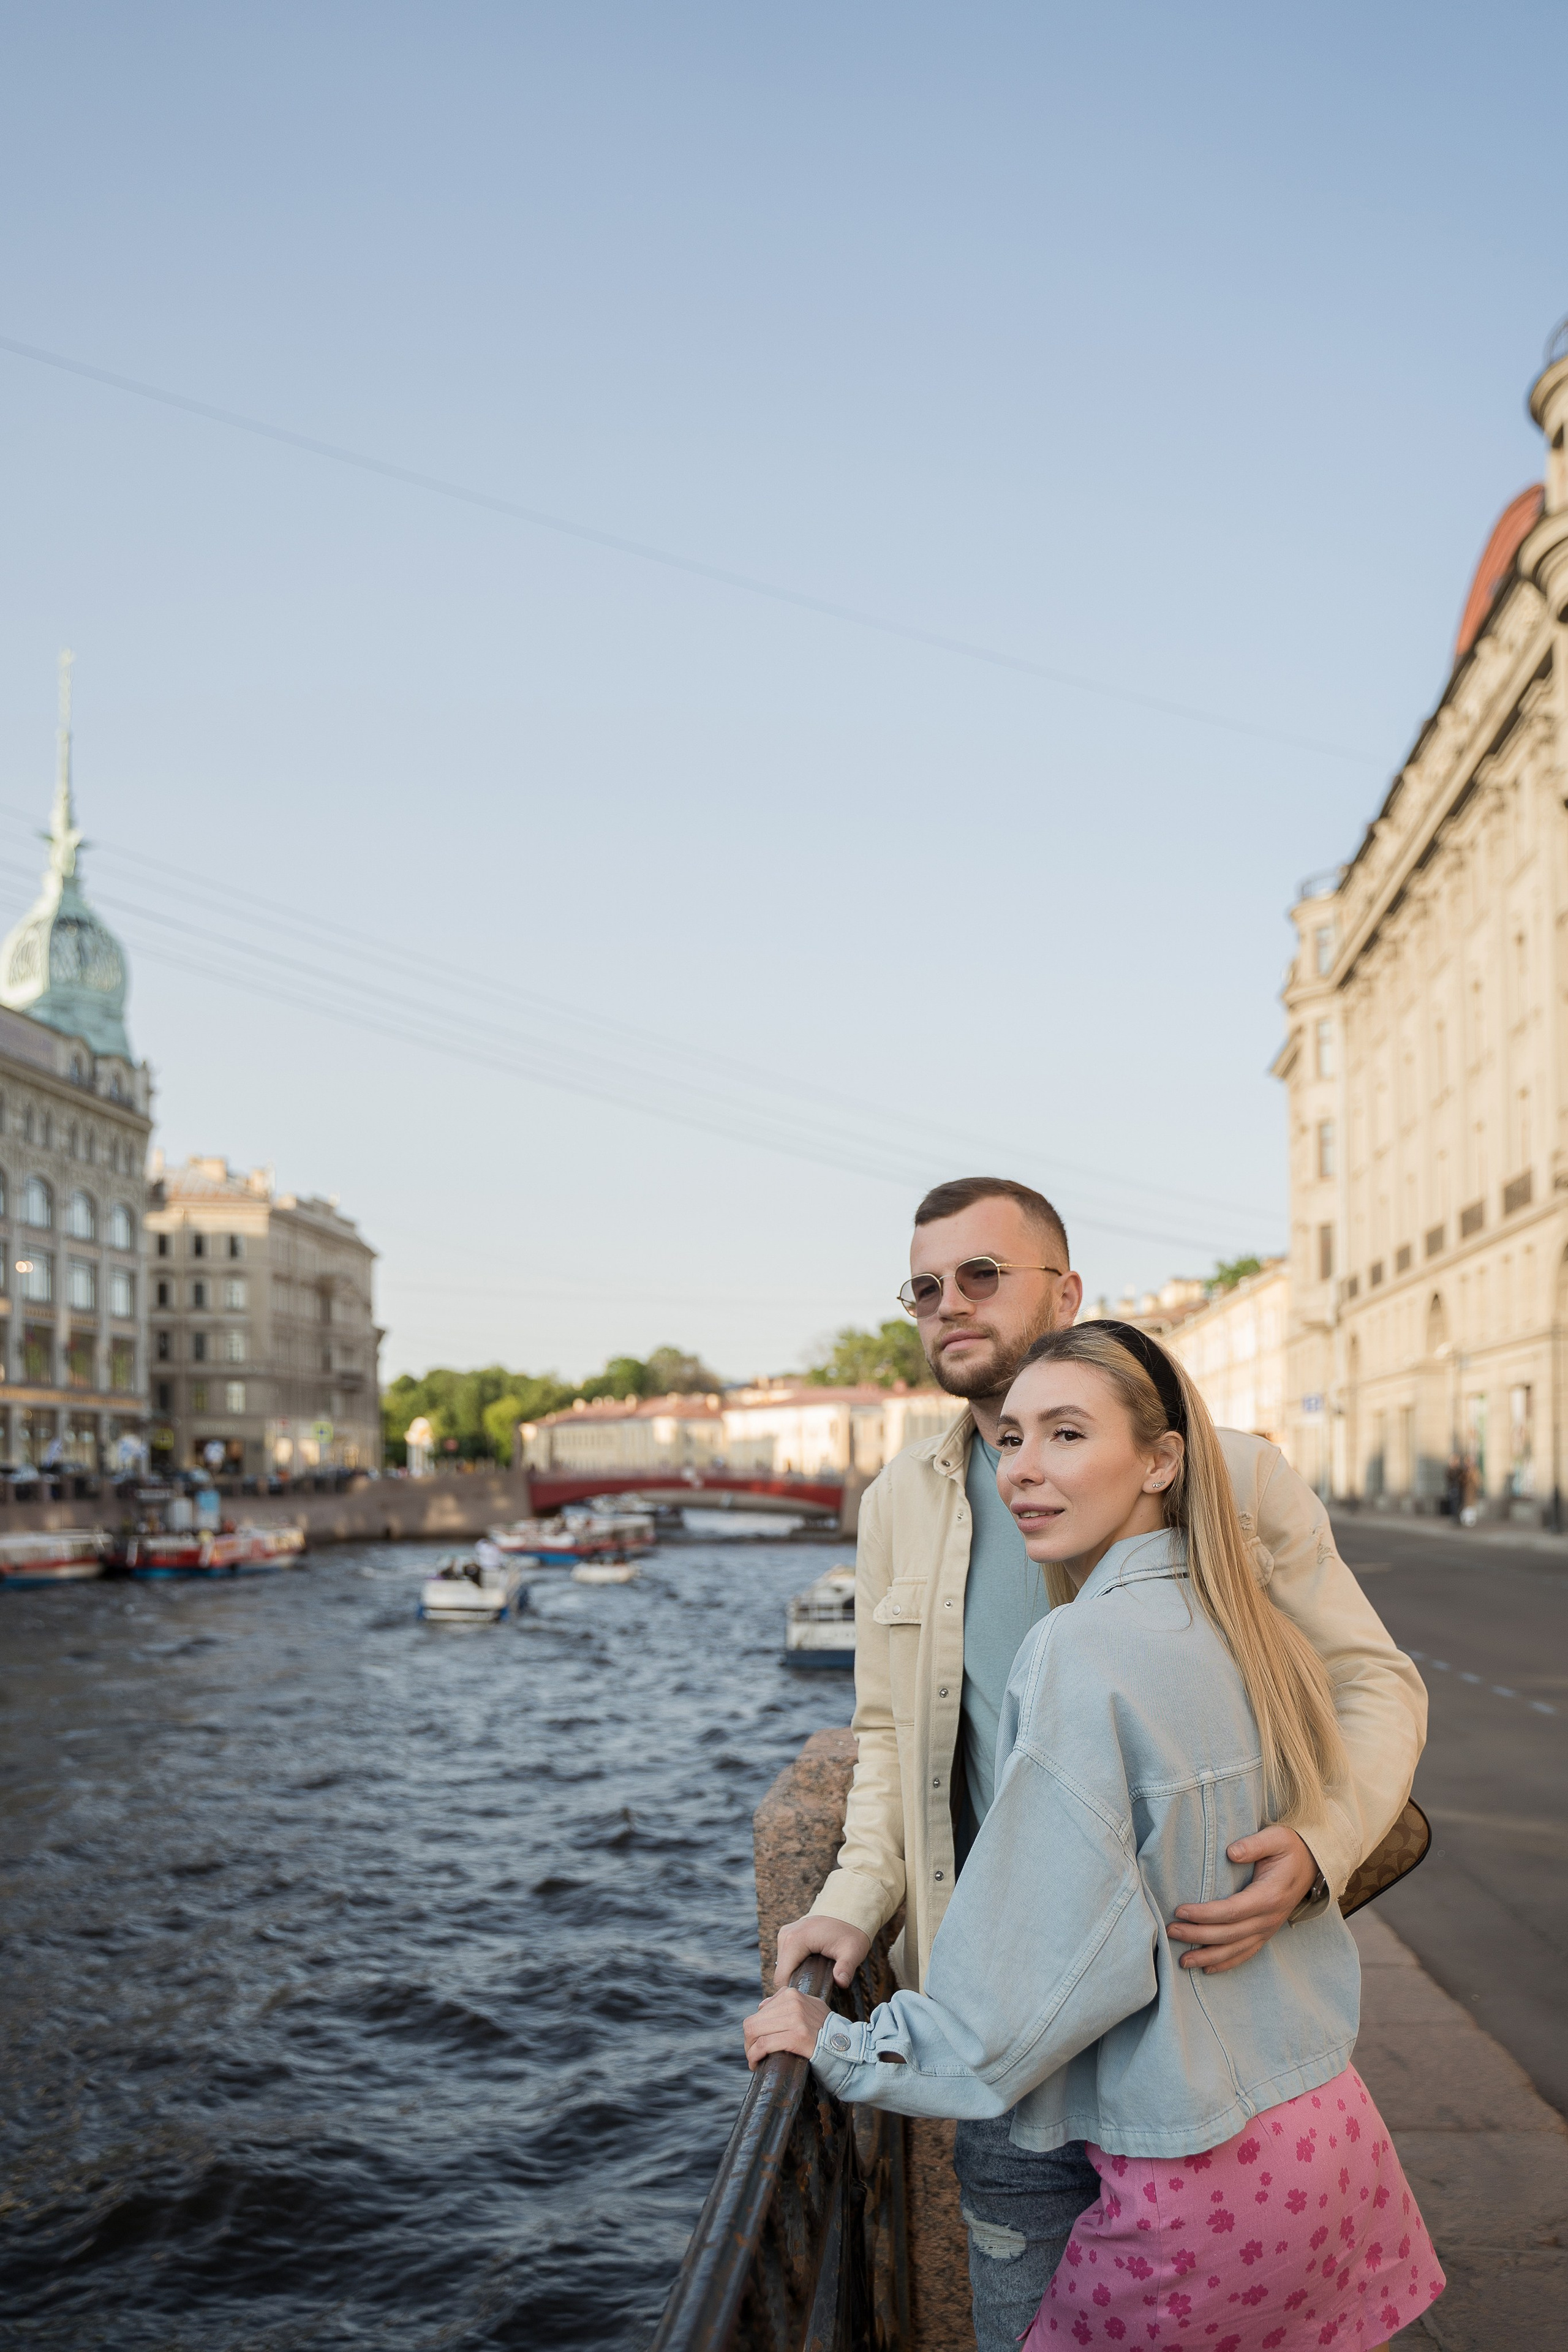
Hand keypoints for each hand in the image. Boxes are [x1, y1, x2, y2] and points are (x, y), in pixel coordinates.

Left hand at [744, 1987, 830, 2068]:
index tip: (757, 2043)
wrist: (847, 2046)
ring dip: (750, 2051)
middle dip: (749, 2041)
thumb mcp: (809, 2007)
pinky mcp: (797, 2036)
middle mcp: (793, 2002)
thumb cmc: (826, 2031)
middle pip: (753, 2022)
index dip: (755, 2030)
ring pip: (755, 2033)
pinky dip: (755, 2056)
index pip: (760, 2012)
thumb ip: (787, 2003)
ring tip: (755, 2061)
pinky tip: (757, 2064)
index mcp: (792, 1994)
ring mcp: (795, 2019)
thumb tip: (761, 2005)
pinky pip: (764, 2045)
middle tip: (753, 2055)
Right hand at [773, 1912, 871, 1990]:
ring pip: (783, 1967)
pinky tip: (811, 1970)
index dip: (794, 1992)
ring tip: (815, 1979)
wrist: (849, 1911)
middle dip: (796, 1984)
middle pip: (782, 1974)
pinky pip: (787, 1959)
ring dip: (796, 1976)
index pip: (782, 1978)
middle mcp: (785, 1936)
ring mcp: (785, 1935)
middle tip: (816, 1990)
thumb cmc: (851, 1932)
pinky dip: (796, 1968)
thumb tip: (841, 1982)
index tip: (809, 1999)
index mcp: (795, 1940)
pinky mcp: (788, 1936)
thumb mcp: (852, 1951)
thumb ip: (845, 1968)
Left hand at [1166, 1826, 1318, 1974]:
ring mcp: (1268, 1929)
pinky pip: (1246, 1953)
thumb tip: (1231, 1852)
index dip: (1204, 1914)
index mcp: (1268, 1896)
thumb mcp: (1276, 1839)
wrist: (1313, 1863)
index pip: (1231, 1911)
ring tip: (1183, 1961)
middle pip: (1228, 1934)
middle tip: (1170, 1932)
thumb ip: (1254, 1845)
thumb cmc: (1290, 1849)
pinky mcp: (1266, 1933)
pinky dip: (1226, 1964)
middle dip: (1197, 1936)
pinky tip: (1207, 1969)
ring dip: (1208, 1957)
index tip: (1180, 1911)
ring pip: (1235, 1950)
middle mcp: (1268, 1919)